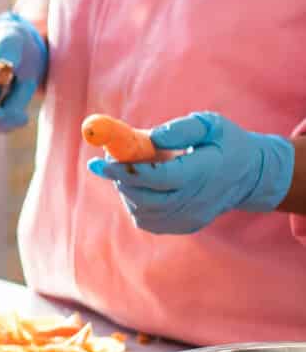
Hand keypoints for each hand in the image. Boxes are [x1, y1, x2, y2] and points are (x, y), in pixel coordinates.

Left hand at [88, 111, 295, 234]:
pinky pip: (149, 220)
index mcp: (204, 172)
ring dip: (127, 190)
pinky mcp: (185, 226)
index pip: (159, 178)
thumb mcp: (210, 125)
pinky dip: (136, 203)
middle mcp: (197, 200)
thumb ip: (181, 129)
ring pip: (143, 210)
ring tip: (131, 169)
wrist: (250, 175)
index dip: (127, 170)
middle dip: (120, 178)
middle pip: (146, 197)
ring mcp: (191, 218)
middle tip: (106, 160)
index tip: (101, 159)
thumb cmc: (225, 143)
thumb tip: (152, 137)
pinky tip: (141, 186)